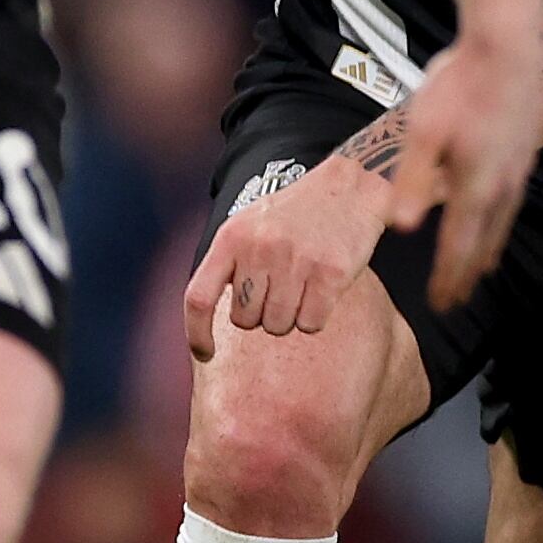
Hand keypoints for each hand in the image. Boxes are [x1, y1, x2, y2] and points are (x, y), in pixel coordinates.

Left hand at [182, 151, 390, 360]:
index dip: (196, 332)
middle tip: (278, 291)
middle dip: (260, 316)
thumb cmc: (292, 214)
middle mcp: (259, 249)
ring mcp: (296, 261)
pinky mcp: (331, 273)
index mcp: (231, 238)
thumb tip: (209, 320)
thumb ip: (229, 264)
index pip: (199, 297)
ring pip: (279, 326)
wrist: (347, 188)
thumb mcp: (248, 226)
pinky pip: (311, 324)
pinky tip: (321, 291)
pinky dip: (315, 318)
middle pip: (245, 320)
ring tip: (300, 287)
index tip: (204, 354)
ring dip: (289, 318)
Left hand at [384, 21, 537, 308]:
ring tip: (479, 272)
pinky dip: (502, 223)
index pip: (458, 244)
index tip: (441, 302)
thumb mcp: (422, 133)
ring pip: (502, 224)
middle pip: (484, 242)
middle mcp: (502, 185)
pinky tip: (497, 219)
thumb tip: (401, 227)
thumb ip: (411, 181)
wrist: (506, 49)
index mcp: (474, 185)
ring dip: (487, 251)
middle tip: (455, 300)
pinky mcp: (524, 152)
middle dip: (467, 273)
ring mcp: (518, 169)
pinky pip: (513, 202)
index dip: (449, 275)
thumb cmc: (458, 88)